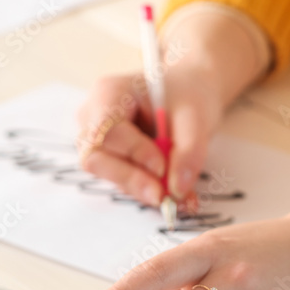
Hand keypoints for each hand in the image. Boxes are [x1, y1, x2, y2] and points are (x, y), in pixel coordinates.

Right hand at [76, 5, 270, 207]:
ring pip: (107, 174)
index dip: (132, 153)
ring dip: (141, 188)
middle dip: (131, 179)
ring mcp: (96, 140)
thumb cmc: (187, 93)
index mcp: (109, 93)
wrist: (189, 92)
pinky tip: (171, 191)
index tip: (162, 168)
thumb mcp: (196, 116)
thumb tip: (177, 189)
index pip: (107, 130)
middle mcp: (93, 117)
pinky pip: (121, 181)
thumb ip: (189, 152)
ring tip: (178, 194)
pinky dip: (147, 189)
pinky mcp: (110, 160)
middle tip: (163, 197)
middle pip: (96, 158)